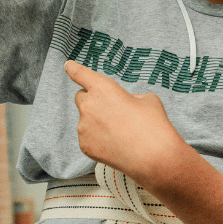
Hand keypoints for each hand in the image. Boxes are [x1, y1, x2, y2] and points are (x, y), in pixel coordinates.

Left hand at [64, 59, 183, 184]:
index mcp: (104, 89)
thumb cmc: (153, 126)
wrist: (153, 157)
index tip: (68, 66)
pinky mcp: (84, 145)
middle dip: (93, 100)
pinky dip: (98, 139)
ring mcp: (84, 127)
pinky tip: (116, 143)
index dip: (73, 68)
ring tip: (121, 132)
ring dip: (98, 122)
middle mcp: (89, 106)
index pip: (81, 74)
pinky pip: (88, 137)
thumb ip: (128, 97)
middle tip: (112, 110)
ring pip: (86, 119)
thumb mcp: (147, 100)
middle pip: (81, 97)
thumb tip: (122, 105)